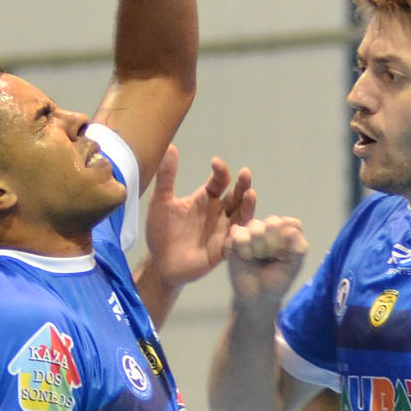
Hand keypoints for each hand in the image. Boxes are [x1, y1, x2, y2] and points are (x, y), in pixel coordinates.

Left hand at [143, 150, 256, 290]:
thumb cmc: (160, 231)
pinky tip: (246, 225)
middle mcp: (219, 212)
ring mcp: (223, 230)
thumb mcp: (161, 202)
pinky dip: (244, 232)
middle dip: (242, 184)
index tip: (216, 163)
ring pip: (242, 215)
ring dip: (248, 205)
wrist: (160, 263)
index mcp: (205, 198)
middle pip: (236, 195)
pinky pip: (239, 239)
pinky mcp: (224, 248)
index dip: (220, 171)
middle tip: (245, 173)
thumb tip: (170, 147)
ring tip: (251, 194)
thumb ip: (167, 177)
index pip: (219, 181)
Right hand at [225, 216, 307, 308]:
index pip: (291, 223)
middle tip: (270, 258)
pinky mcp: (235, 239)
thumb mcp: (293, 268)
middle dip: (272, 243)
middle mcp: (269, 230)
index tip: (286, 255)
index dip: (288, 238)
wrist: (256, 298)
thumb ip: (298, 249)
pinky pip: (238, 232)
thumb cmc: (277, 282)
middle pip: (273, 221)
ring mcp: (252, 233)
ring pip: (255, 225)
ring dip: (258, 245)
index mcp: (287, 234)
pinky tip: (246, 257)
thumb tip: (292, 230)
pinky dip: (244, 246)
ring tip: (258, 258)